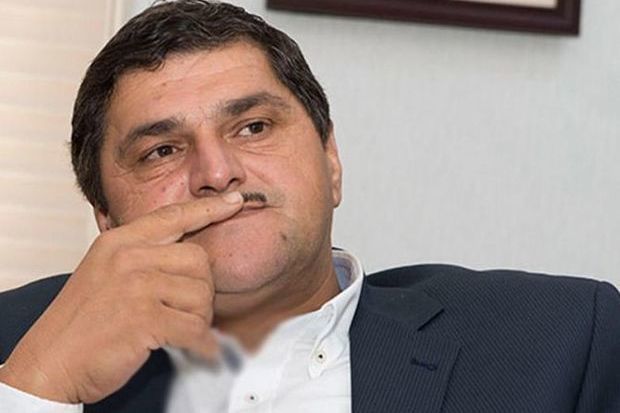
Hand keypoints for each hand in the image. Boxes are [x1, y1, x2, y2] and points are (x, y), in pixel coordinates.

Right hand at [0, 192, 242, 403]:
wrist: (48, 363)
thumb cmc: (80, 322)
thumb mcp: (104, 272)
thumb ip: (140, 257)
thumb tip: (187, 254)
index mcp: (118, 241)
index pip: (173, 216)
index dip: (208, 208)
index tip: (234, 202)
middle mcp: (128, 257)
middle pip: (199, 259)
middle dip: (202, 290)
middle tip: (187, 312)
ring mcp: (136, 286)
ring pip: (201, 295)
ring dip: (199, 319)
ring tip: (177, 331)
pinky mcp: (145, 319)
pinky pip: (194, 328)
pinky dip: (201, 344)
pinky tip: (198, 350)